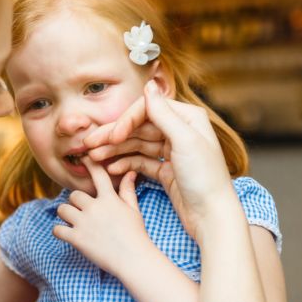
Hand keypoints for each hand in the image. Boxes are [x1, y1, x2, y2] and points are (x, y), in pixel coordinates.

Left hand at [52, 158, 151, 277]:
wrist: (134, 259)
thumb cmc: (136, 234)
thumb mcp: (133, 210)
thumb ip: (128, 190)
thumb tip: (130, 172)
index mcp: (109, 198)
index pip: (97, 174)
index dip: (89, 164)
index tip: (82, 157)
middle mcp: (94, 207)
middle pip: (73, 195)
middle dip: (75, 202)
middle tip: (81, 212)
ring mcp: (84, 223)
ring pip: (62, 209)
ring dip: (65, 215)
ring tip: (73, 222)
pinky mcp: (77, 239)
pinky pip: (57, 229)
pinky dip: (59, 231)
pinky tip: (66, 234)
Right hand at [84, 81, 233, 240]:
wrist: (213, 216)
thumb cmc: (205, 178)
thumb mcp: (185, 140)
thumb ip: (164, 113)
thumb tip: (149, 84)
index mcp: (187, 118)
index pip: (147, 110)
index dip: (126, 121)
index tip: (112, 137)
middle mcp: (180, 131)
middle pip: (138, 128)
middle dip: (113, 136)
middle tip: (88, 144)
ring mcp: (172, 151)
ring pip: (136, 145)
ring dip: (114, 151)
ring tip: (93, 159)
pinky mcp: (166, 170)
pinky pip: (140, 162)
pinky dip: (125, 165)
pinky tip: (111, 170)